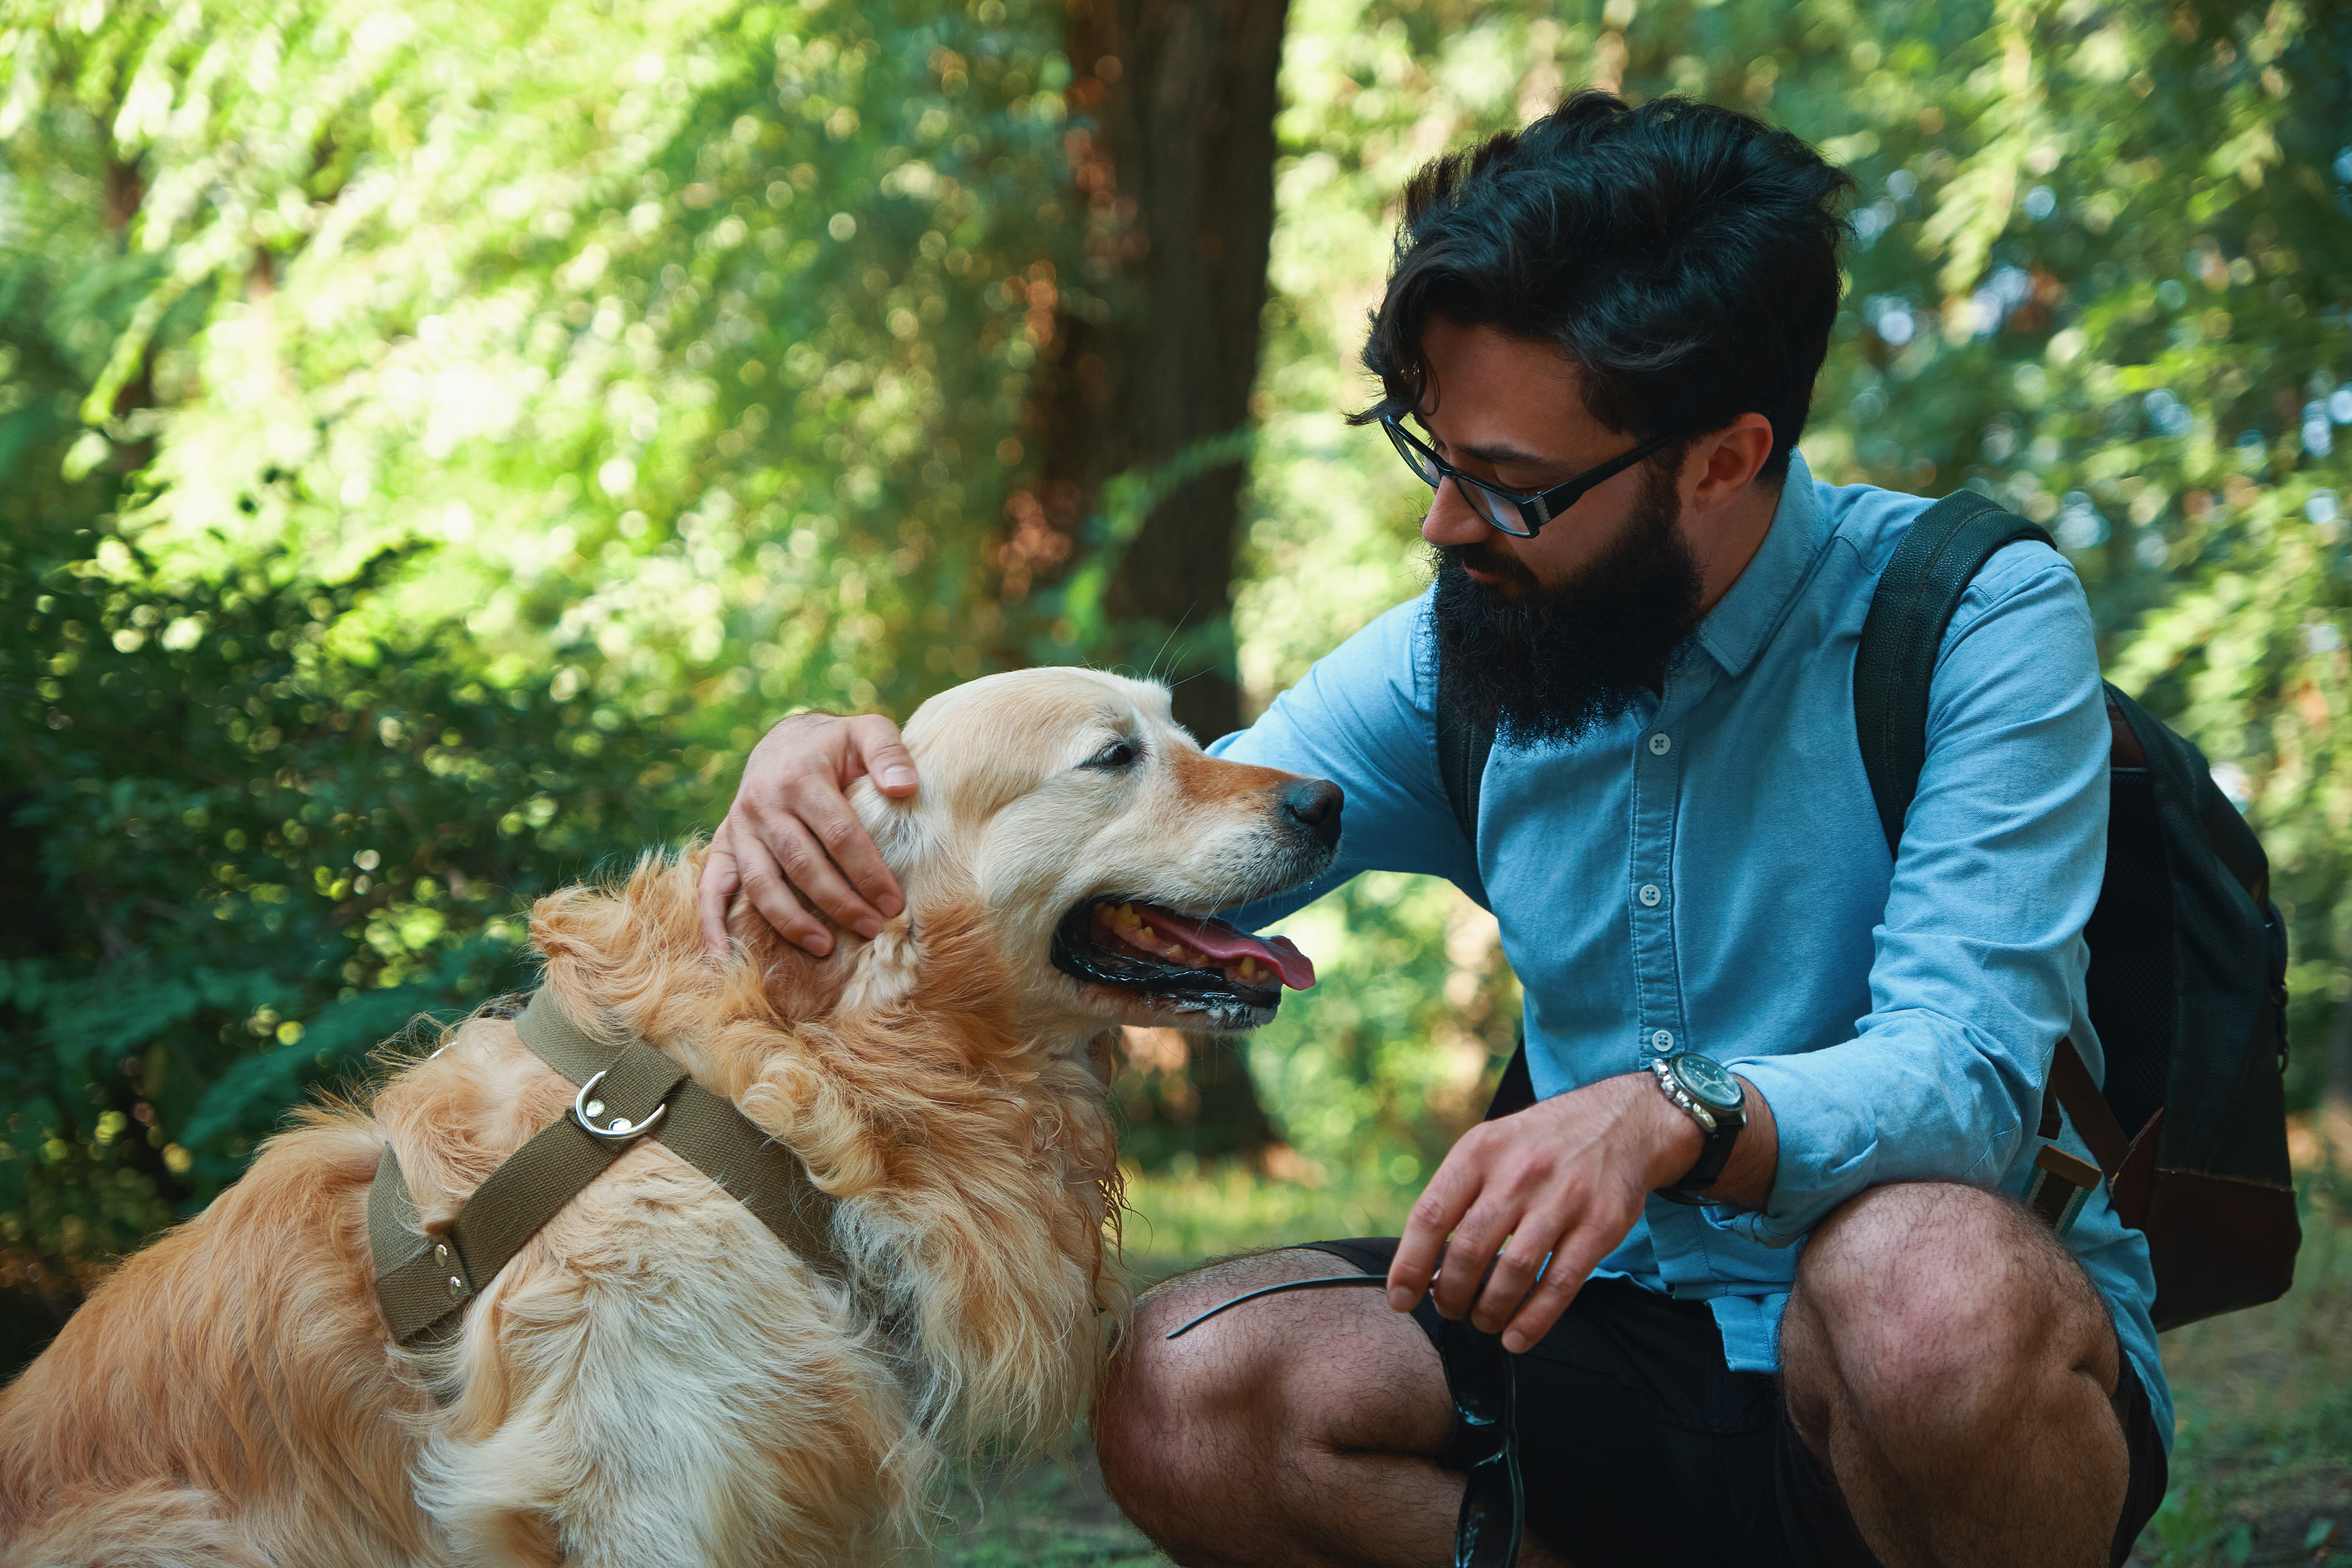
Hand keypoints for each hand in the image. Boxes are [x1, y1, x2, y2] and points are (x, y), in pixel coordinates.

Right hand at [697, 713, 918, 955]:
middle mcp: (763, 803)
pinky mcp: (723, 844)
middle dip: (840, 903)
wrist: (784, 740)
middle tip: (872, 928)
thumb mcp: (866, 731)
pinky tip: (725, 956)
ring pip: (762, 884)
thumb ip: (889, 754)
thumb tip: (904, 788)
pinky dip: (712, 923)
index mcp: (801, 776)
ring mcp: (739, 827)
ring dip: (792, 921)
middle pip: (803, 865)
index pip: (839, 834)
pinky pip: (710, 886)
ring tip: (825, 948)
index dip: (868, 872)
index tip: (894, 903)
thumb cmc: (835, 745)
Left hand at [1387, 1072, 1739, 1352]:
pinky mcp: (1600, 1224)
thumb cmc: (1538, 1145)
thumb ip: (1457, 1195)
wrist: (1618, 1121)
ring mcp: (1563, 1198)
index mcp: (1480, 1151)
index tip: (1399, 1299)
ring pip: (1514, 1271)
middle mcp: (1519, 1172)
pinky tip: (1516, 1337)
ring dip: (1490, 1310)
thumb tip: (1421, 1265)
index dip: (1409, 1264)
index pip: (1432, 1215)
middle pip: (1470, 1249)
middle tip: (1449, 1309)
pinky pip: (1561, 1283)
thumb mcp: (1489, 1146)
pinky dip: (1534, 1320)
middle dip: (1451, 1293)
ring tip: (1482, 1320)